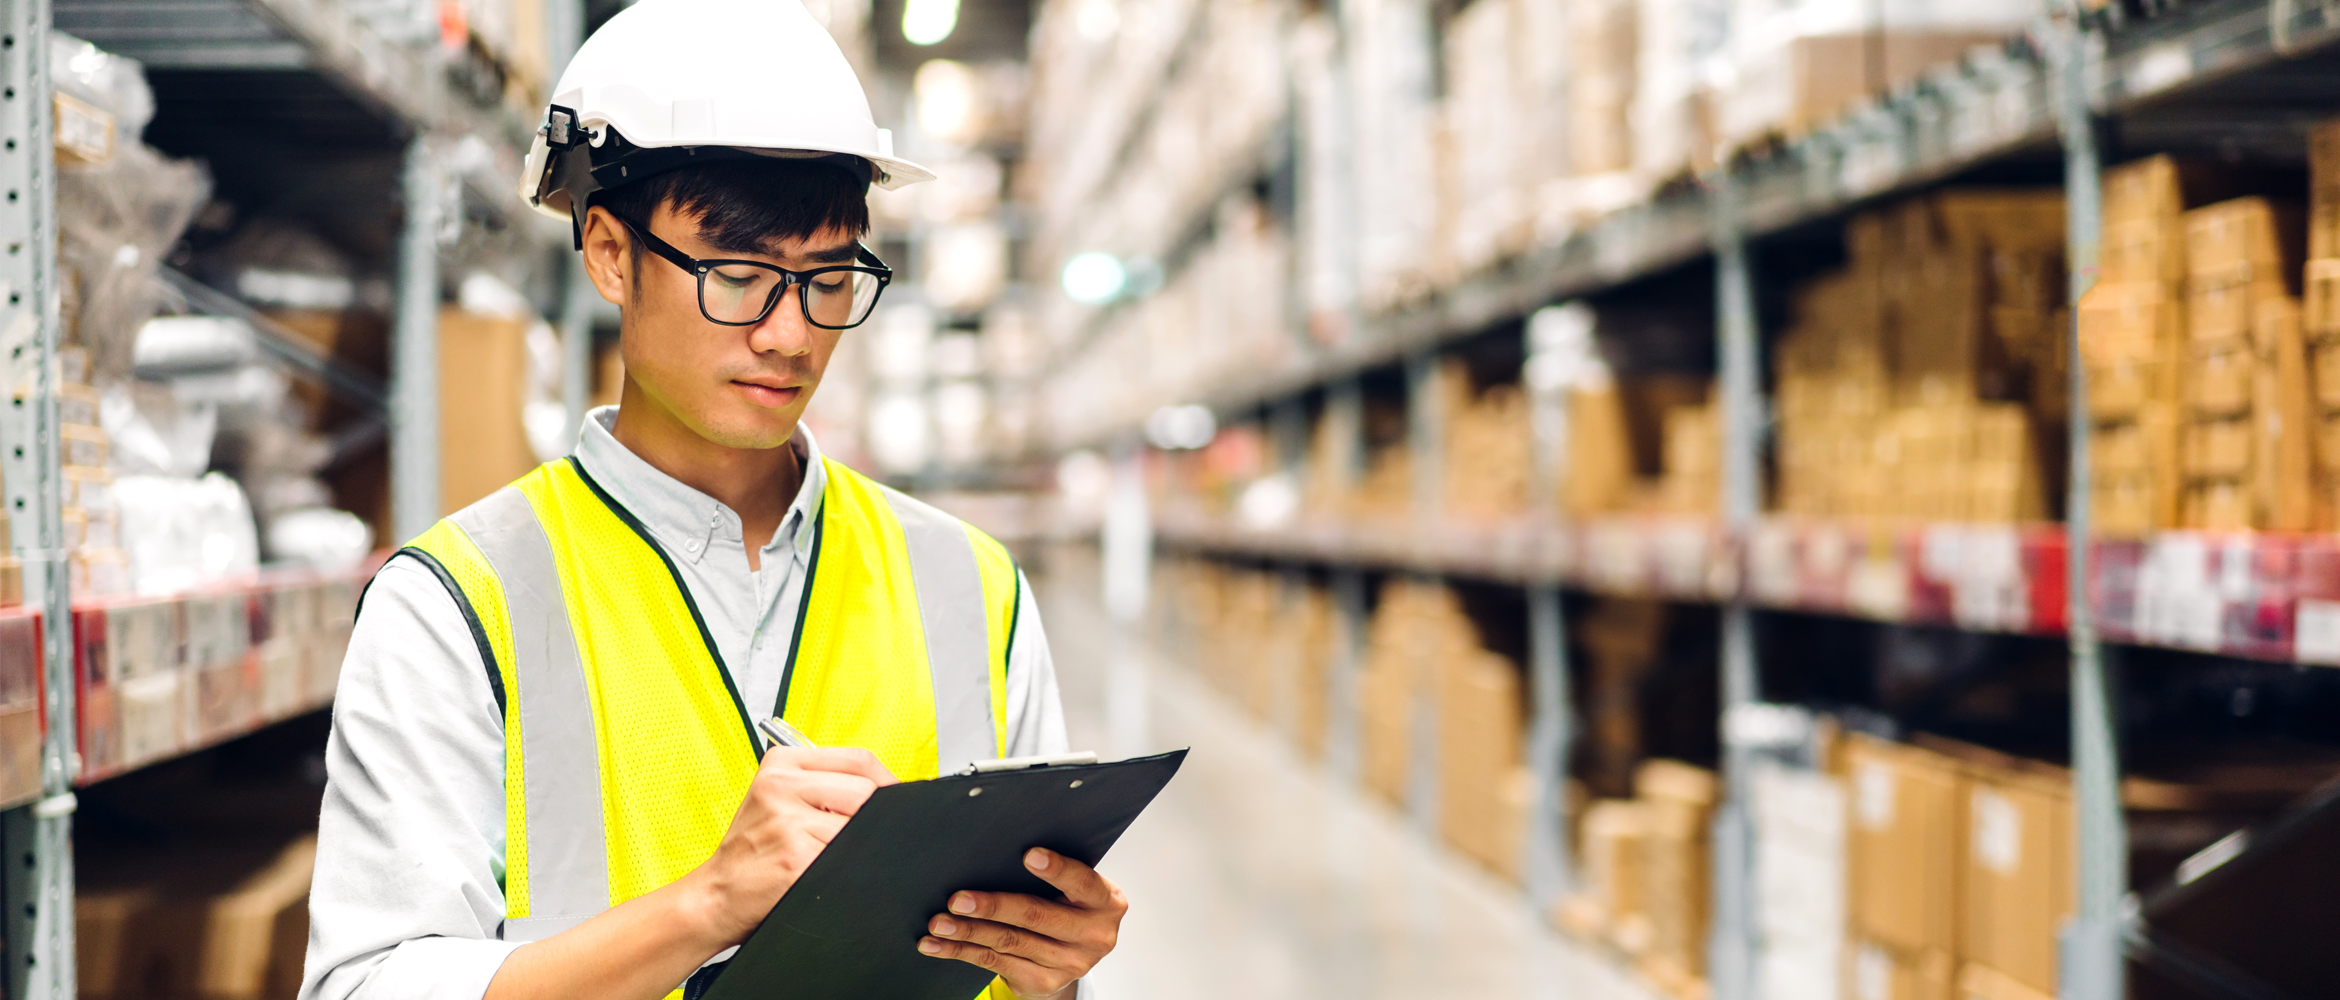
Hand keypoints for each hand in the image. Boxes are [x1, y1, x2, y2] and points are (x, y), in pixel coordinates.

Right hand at [684, 746, 897, 945]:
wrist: (716, 894)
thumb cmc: (753, 850)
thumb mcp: (776, 799)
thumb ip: (823, 784)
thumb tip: (886, 790)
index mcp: (780, 764)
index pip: (857, 759)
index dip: (887, 780)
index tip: (894, 799)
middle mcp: (781, 786)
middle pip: (865, 791)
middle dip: (874, 817)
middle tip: (862, 836)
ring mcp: (788, 821)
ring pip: (860, 827)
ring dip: (858, 846)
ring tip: (830, 855)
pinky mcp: (796, 857)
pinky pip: (847, 857)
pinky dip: (849, 867)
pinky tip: (827, 872)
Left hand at [917, 848, 1127, 998]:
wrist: (1074, 956)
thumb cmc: (1070, 906)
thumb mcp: (1076, 889)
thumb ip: (1056, 873)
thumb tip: (1000, 848)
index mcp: (1106, 902)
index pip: (1081, 882)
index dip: (1056, 869)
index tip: (1028, 855)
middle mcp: (1093, 936)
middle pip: (1037, 916)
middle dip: (993, 906)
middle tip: (959, 899)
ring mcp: (1068, 963)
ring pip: (1009, 941)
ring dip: (968, 932)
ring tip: (940, 922)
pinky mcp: (1043, 982)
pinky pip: (996, 962)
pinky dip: (962, 951)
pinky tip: (939, 945)